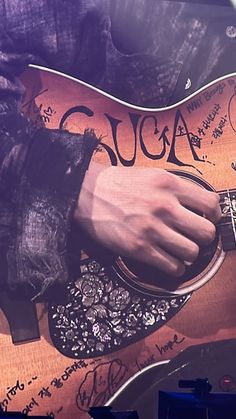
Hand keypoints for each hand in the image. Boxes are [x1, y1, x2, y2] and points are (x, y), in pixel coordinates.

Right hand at [74, 162, 220, 276]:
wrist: (86, 194)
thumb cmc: (116, 184)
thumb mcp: (150, 175)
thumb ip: (175, 188)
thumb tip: (196, 203)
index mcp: (169, 184)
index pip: (211, 203)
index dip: (215, 214)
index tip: (210, 218)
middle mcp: (164, 206)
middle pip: (206, 232)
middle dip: (204, 238)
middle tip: (196, 237)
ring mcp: (152, 229)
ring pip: (192, 252)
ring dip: (189, 254)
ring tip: (181, 250)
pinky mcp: (139, 248)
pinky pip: (172, 266)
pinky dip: (175, 267)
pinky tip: (169, 260)